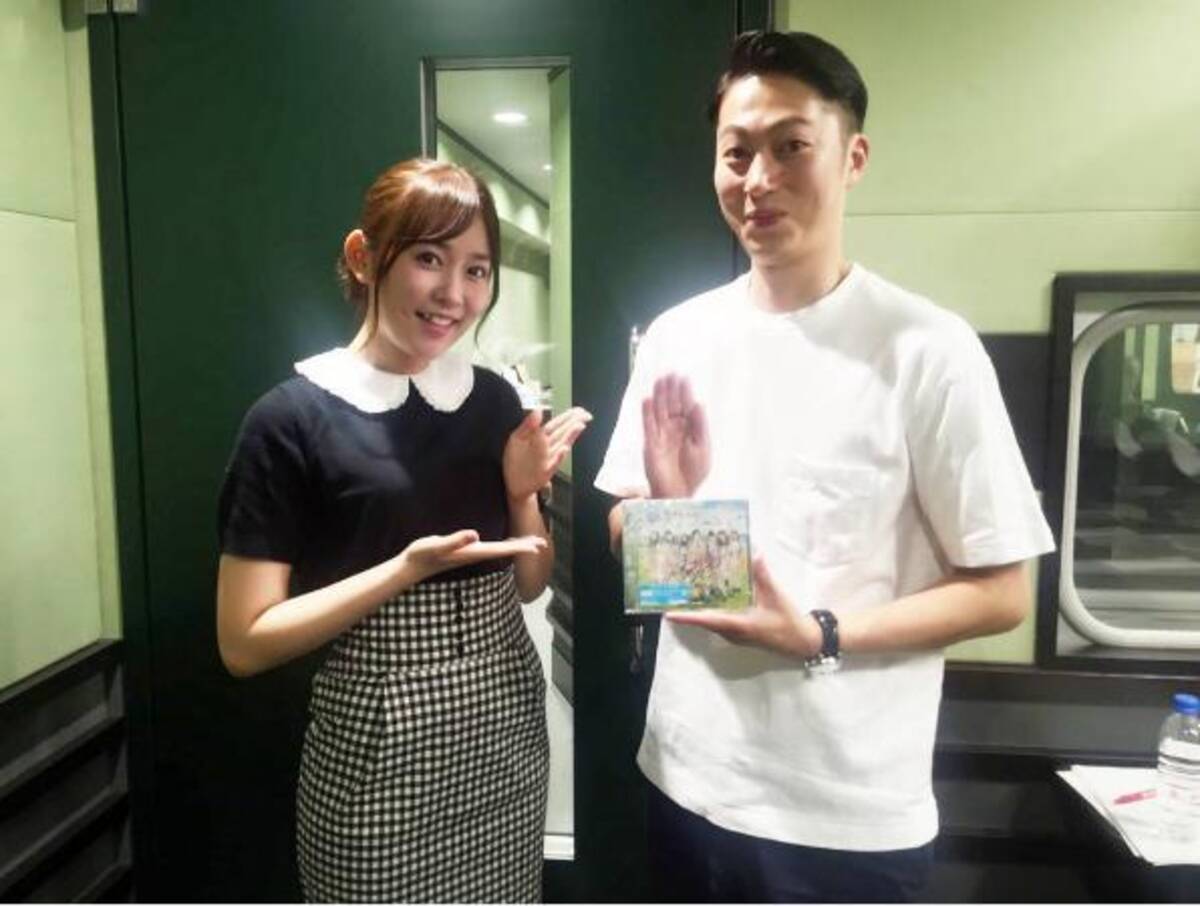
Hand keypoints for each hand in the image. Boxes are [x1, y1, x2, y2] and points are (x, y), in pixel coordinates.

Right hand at [400, 530, 547, 583]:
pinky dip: (502, 545)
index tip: (537, 545)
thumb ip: (454, 541)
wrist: (410, 568)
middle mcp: (474, 554)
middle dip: (522, 546)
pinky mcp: (464, 552)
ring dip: (514, 546)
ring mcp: (470, 555)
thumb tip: (475, 535)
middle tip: (542, 543)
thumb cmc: (421, 556)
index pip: (502, 549)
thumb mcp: (435, 545)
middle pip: (504, 550)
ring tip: (529, 543)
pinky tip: (503, 543)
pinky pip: (489, 548)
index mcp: (472, 552)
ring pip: (498, 550)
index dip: (520, 546)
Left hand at [503, 406, 591, 500]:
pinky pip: (554, 462)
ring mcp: (549, 458)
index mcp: (540, 437)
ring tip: (580, 426)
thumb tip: (538, 410)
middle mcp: (548, 446)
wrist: (515, 483)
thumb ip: (528, 425)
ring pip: (562, 443)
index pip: (556, 424)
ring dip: (570, 435)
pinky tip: (564, 450)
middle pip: (563, 431)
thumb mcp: (517, 438)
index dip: (567, 416)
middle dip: (574, 422)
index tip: (579, 410)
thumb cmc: (516, 461)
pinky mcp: (547, 470)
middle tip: (586, 415)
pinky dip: (559, 456)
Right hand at [642, 374, 709, 497]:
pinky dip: (647, 413)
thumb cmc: (694, 473)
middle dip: (670, 390)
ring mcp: (661, 435)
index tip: (683, 377)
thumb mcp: (703, 448)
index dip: (684, 392)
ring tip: (658, 380)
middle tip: (670, 373)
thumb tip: (699, 403)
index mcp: (689, 430)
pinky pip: (647, 425)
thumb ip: (700, 426)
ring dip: (658, 396)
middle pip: (671, 405)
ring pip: (659, 411)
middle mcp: (674, 429)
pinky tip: (646, 400)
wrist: (679, 493)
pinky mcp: (650, 444)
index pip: (686, 407)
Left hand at [666, 557, 822, 657]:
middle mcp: (732, 632)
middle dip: (687, 610)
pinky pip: (719, 621)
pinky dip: (711, 610)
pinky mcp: (740, 632)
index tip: (668, 614)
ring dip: (698, 610)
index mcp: (738, 626)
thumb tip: (755, 553)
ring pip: (711, 622)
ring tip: (685, 593)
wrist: (803, 642)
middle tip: (672, 595)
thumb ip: (764, 576)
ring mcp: (735, 634)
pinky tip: (710, 596)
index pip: (707, 620)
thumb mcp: (777, 597)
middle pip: (704, 621)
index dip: (687, 617)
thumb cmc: (788, 622)